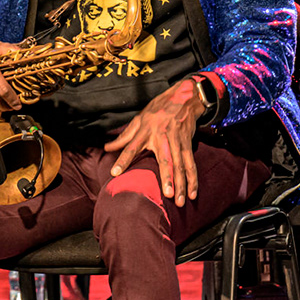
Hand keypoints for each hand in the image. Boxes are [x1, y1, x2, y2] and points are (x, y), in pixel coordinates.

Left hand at [105, 77, 204, 206]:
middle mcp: (162, 138)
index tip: (114, 173)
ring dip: (182, 184)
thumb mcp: (138, 120)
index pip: (130, 147)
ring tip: (180, 201)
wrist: (182, 99)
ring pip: (181, 166)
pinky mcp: (188, 145)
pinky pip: (191, 164)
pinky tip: (193, 193)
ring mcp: (177, 142)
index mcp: (145, 131)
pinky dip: (193, 179)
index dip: (122, 160)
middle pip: (165, 160)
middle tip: (167, 194)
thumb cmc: (157, 110)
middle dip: (167, 177)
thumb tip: (106, 148)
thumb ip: (123, 136)